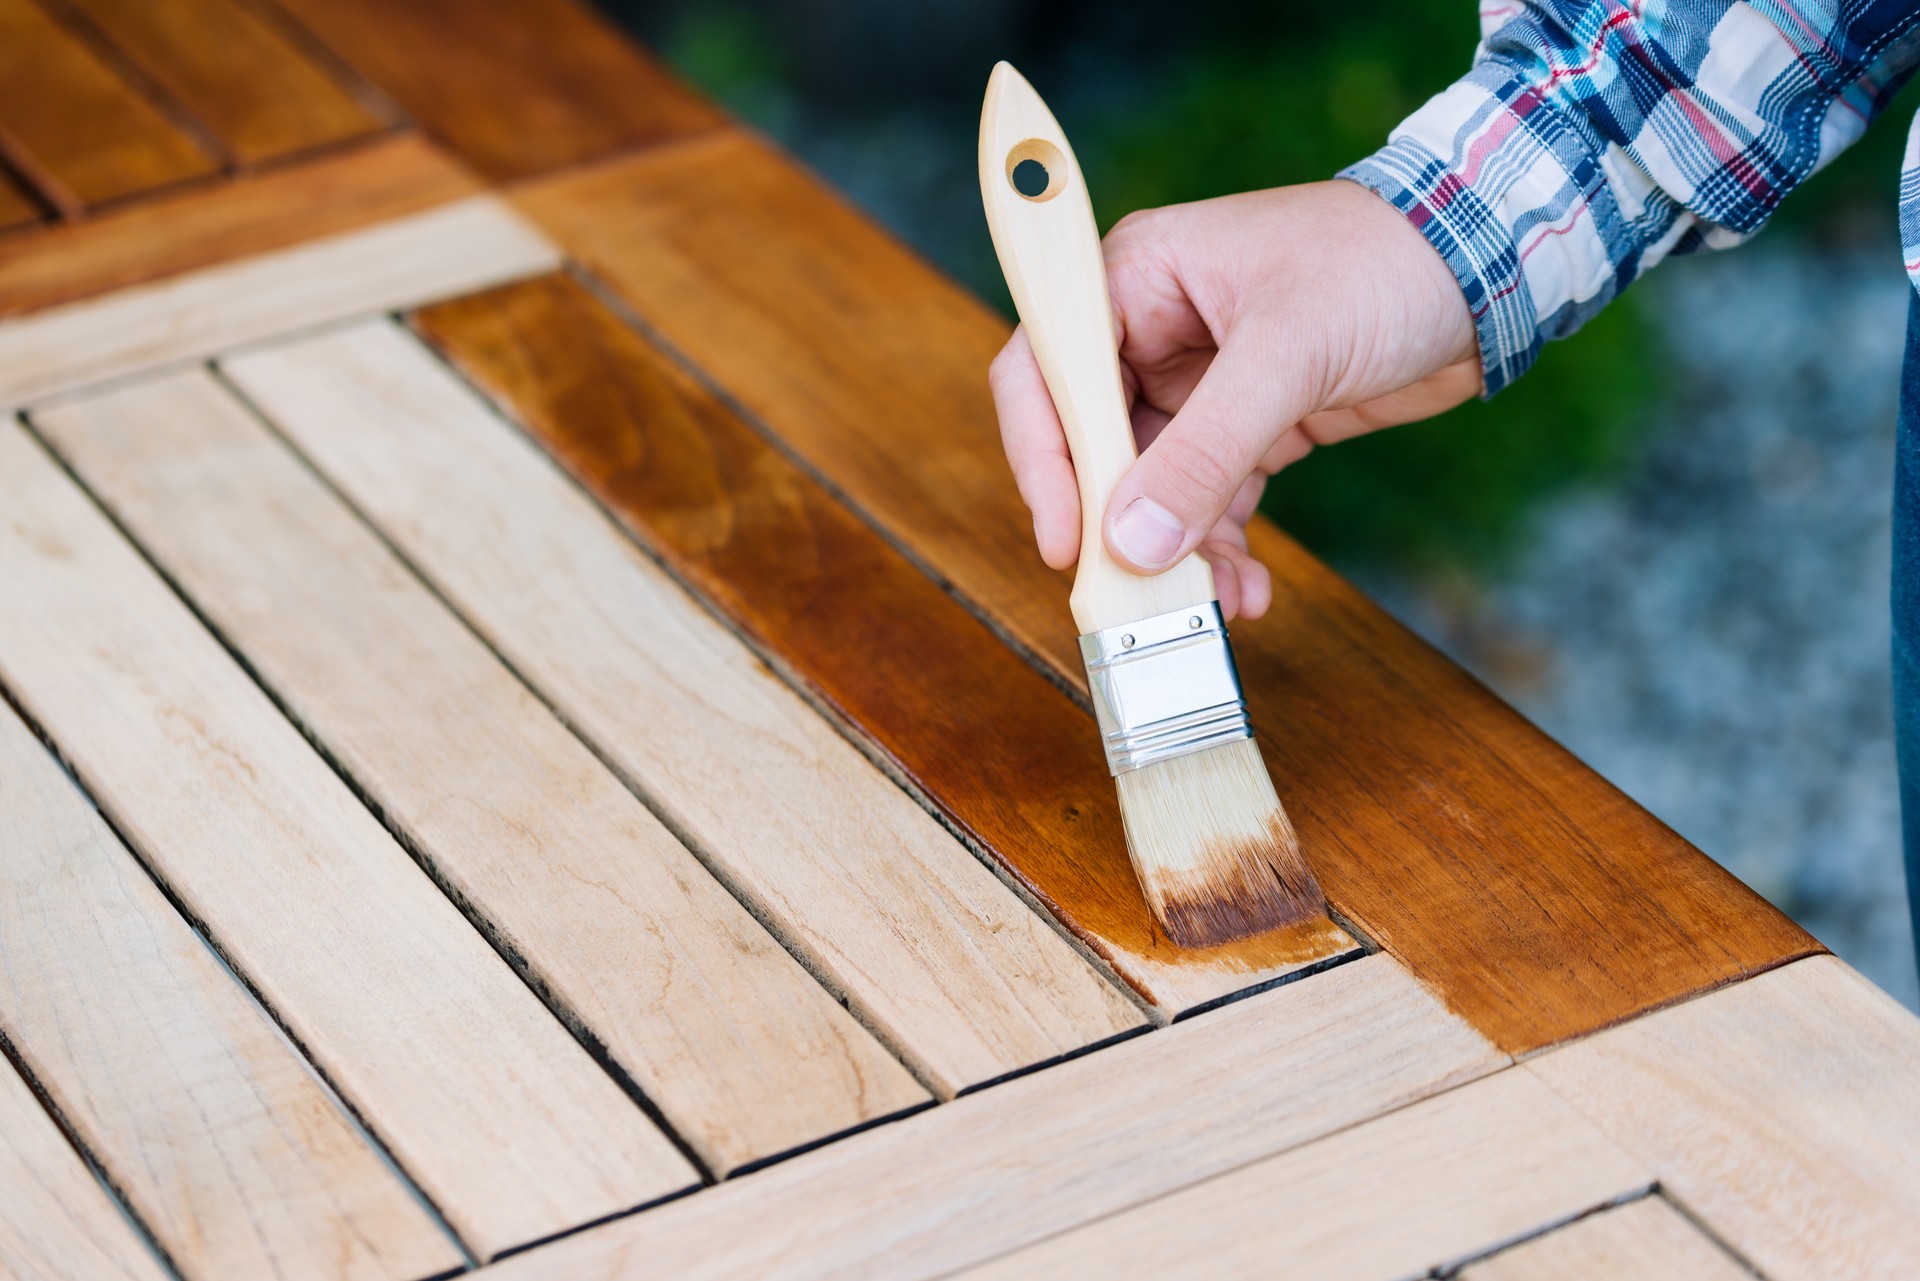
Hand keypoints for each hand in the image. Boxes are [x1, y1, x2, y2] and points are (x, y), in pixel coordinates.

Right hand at [988, 179, 1479, 619]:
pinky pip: (1209, 501)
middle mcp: (1152, 330)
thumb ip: (1205, 451)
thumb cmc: (1385, 263)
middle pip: (1094, 445)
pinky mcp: (1251, 424)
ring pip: (1154, 488)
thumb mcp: (1288, 353)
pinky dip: (1222, 549)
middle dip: (1118, 525)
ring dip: (1178, 552)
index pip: (1046, 374)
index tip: (1066, 542)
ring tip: (1216, 602)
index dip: (1042, 461)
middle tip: (1135, 595)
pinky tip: (1248, 589)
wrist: (1492, 270)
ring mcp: (1200, 382)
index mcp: (1135, 278)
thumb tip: (1133, 541)